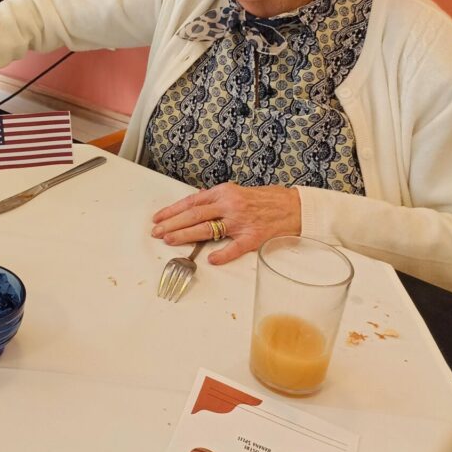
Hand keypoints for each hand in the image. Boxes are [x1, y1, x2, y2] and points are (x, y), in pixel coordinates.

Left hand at [150, 182, 301, 264]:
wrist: (295, 206)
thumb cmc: (266, 199)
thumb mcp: (238, 191)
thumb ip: (217, 199)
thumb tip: (195, 207)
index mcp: (224, 192)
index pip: (192, 202)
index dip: (172, 210)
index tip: (158, 218)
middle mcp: (230, 205)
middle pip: (194, 215)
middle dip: (172, 224)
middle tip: (156, 232)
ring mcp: (242, 221)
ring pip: (208, 229)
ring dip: (186, 236)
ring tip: (169, 240)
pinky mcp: (254, 237)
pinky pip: (235, 247)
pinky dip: (222, 254)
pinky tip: (210, 260)